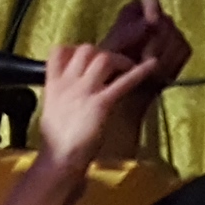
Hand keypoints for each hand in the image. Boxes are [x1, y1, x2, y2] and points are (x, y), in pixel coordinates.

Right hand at [32, 42, 164, 170]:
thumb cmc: (56, 140)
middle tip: (113, 63)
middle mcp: (68, 83)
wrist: (59, 157)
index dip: (74, 48)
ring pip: (103, 58)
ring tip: (127, 66)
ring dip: (119, 60)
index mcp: (54, 85)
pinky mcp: (101, 103)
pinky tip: (152, 65)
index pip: (59, 52)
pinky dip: (140, 71)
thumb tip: (73, 91)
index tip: (85, 55)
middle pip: (85, 50)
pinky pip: (123, 82)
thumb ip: (63, 95)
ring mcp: (84, 91)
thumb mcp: (52, 110)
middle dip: (102, 52)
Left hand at [98, 0, 193, 88]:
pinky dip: (173, 64)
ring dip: (164, 57)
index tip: (152, 22)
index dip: (152, 5)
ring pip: (177, 36)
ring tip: (149, 72)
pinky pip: (184, 50)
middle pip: (165, 21)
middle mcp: (155, 17)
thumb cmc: (110, 65)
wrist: (120, 87)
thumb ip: (127, 33)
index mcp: (134, 11)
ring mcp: (170, 31)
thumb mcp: (112, 48)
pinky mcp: (181, 48)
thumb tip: (152, 22)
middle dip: (157, 42)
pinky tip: (161, 76)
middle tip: (145, 60)